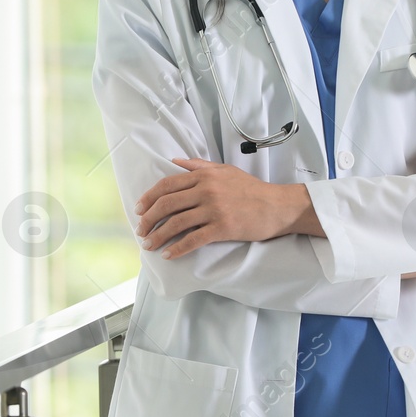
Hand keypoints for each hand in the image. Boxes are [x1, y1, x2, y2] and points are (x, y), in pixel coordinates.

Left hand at [133, 157, 307, 259]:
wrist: (276, 206)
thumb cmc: (251, 188)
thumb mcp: (225, 170)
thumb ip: (198, 165)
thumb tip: (175, 161)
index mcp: (204, 175)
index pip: (167, 185)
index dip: (148, 198)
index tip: (139, 209)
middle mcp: (206, 190)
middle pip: (167, 204)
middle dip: (149, 219)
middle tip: (141, 230)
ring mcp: (214, 209)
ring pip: (176, 223)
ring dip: (159, 236)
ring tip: (149, 245)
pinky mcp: (222, 228)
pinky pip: (193, 239)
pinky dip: (177, 248)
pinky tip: (169, 255)